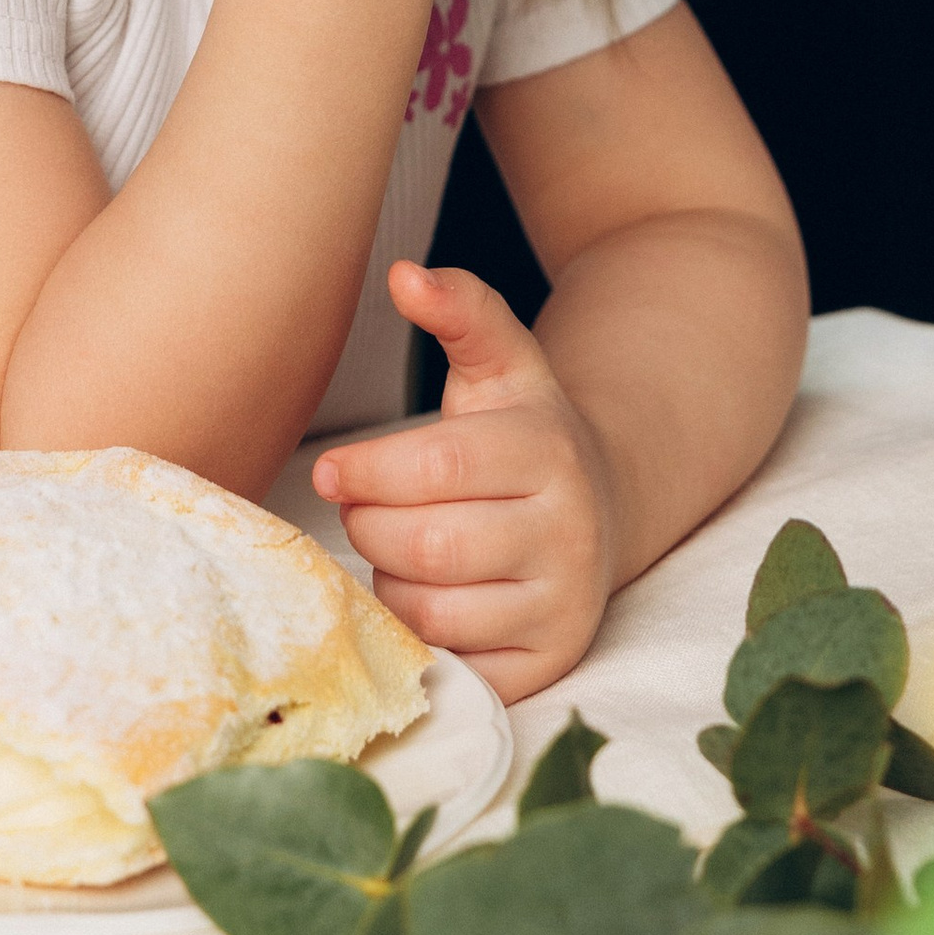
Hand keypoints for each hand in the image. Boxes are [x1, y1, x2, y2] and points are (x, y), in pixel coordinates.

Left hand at [312, 261, 620, 701]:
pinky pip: (452, 660)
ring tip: (402, 547)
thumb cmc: (524, 434)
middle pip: (427, 545)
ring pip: (433, 609)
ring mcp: (564, 603)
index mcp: (550, 449)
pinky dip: (420, 630)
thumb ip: (460, 311)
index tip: (331, 471)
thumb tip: (403, 273)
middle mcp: (570, 531)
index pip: (439, 467)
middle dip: (372, 527)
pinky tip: (428, 593)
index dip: (370, 470)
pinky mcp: (551, 661)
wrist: (603, 508)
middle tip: (364, 511)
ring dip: (391, 579)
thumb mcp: (502, 365)